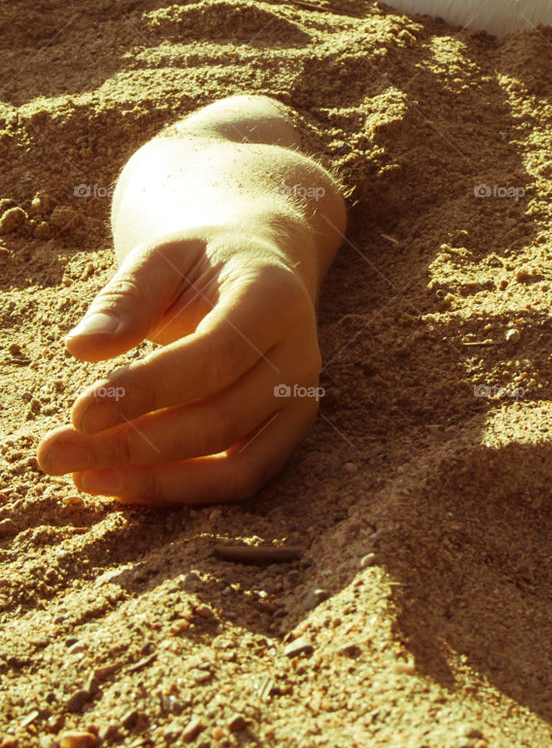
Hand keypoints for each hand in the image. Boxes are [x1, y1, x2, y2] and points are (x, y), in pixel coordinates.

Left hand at [38, 226, 322, 504]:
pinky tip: (120, 482)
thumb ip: (126, 298)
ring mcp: (300, 401)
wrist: (257, 270)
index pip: (217, 355)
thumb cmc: (201, 264)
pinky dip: (180, 489)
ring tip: (82, 476)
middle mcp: (299, 354)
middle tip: (55, 452)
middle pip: (221, 419)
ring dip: (155, 481)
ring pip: (236, 466)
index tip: (80, 412)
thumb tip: (81, 347)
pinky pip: (239, 479)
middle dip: (134, 443)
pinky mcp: (286, 434)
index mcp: (275, 298)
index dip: (150, 390)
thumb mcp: (162, 258)